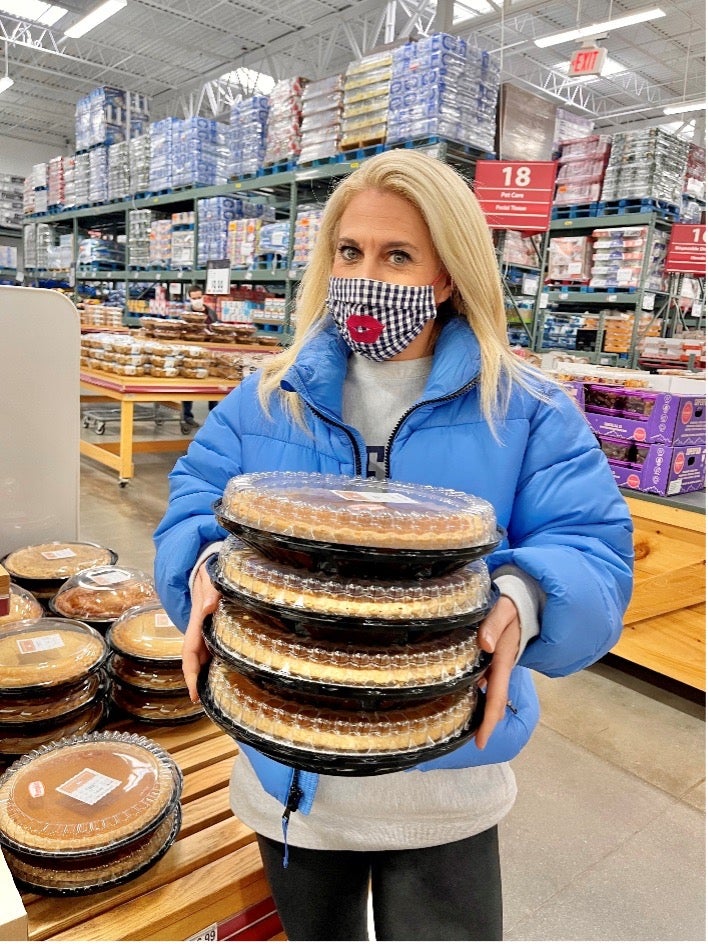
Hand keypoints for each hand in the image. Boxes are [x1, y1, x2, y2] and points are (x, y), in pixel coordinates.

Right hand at [182, 561, 221, 701]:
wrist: (206, 564)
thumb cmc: (209, 573)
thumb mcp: (210, 578)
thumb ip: (212, 591)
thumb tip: (210, 607)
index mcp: (197, 622)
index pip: (189, 653)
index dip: (190, 674)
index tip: (194, 694)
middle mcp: (200, 628)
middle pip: (196, 660)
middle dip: (198, 680)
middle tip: (206, 702)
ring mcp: (206, 628)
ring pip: (204, 655)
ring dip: (208, 672)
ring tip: (217, 693)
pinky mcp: (214, 625)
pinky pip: (213, 646)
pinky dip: (217, 660)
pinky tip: (228, 670)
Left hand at [474, 595, 520, 749]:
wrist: (526, 598)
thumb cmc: (512, 604)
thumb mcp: (503, 609)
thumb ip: (493, 624)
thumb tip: (485, 644)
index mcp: (503, 658)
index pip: (497, 696)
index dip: (489, 720)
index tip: (481, 742)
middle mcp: (502, 664)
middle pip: (495, 700)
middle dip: (486, 722)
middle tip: (474, 743)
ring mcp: (501, 662)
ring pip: (492, 691)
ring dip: (483, 708)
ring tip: (465, 725)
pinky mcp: (498, 656)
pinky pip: (489, 678)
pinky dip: (480, 690)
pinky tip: (465, 694)